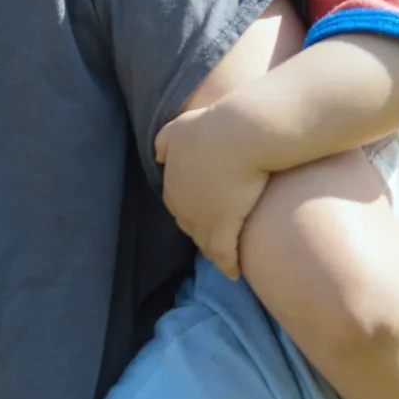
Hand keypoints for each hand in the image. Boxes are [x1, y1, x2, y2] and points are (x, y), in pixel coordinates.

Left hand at [155, 104, 270, 278]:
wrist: (240, 134)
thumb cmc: (213, 126)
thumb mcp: (180, 127)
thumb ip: (165, 141)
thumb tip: (158, 157)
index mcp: (172, 182)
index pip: (178, 203)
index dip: (192, 207)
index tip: (205, 208)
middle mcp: (182, 205)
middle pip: (189, 224)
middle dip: (200, 229)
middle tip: (214, 232)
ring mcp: (203, 219)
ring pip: (205, 242)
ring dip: (212, 248)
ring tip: (223, 256)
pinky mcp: (225, 227)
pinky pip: (223, 255)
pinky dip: (228, 265)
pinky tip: (234, 272)